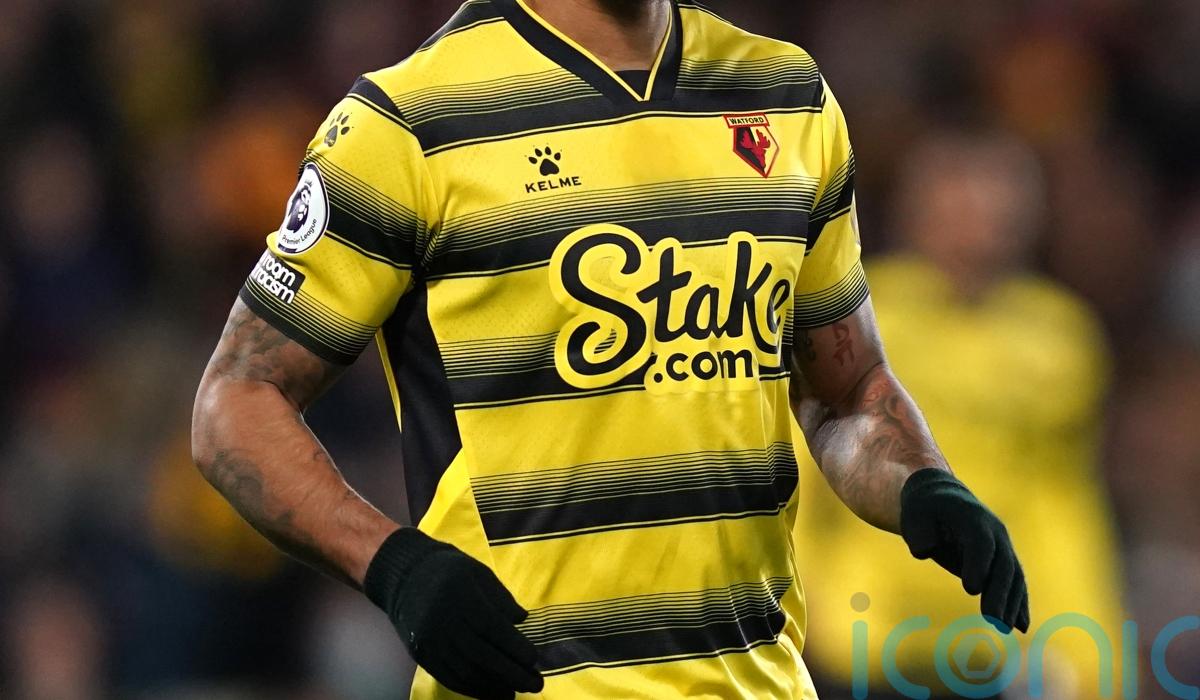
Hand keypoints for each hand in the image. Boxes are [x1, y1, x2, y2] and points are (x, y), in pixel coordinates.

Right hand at [364, 528, 543, 698]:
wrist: (404, 575)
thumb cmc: (449, 570)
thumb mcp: (479, 572)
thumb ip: (501, 597)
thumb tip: (522, 620)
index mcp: (461, 595)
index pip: (492, 627)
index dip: (515, 646)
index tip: (534, 658)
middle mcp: (443, 621)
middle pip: (481, 654)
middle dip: (511, 673)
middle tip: (535, 683)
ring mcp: (430, 640)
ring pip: (465, 671)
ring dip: (493, 686)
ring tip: (516, 693)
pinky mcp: (421, 654)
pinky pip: (448, 677)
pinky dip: (472, 689)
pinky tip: (491, 692)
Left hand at [899, 469, 1029, 632]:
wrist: (943, 497)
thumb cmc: (924, 509)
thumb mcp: (913, 515)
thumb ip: (919, 533)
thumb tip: (926, 551)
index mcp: (972, 518)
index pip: (980, 543)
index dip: (978, 565)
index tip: (971, 590)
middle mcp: (994, 531)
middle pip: (1002, 564)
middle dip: (998, 593)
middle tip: (993, 620)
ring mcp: (1003, 544)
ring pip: (1014, 576)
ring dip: (1012, 603)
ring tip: (1005, 629)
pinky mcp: (1004, 559)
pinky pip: (1016, 582)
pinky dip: (1019, 603)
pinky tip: (1021, 627)